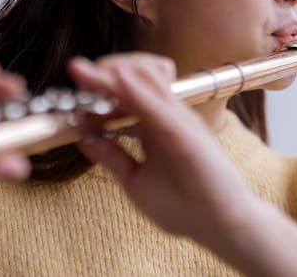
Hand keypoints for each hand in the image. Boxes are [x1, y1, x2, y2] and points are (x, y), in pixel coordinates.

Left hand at [68, 53, 256, 251]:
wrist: (223, 227)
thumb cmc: (185, 206)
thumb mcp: (135, 180)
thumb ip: (112, 156)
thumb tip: (84, 136)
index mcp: (153, 123)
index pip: (123, 91)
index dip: (97, 83)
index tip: (74, 80)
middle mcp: (166, 115)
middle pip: (132, 77)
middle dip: (100, 72)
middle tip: (76, 69)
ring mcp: (177, 119)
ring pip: (145, 79)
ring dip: (113, 72)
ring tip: (85, 71)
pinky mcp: (186, 132)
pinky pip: (158, 106)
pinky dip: (137, 90)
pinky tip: (117, 79)